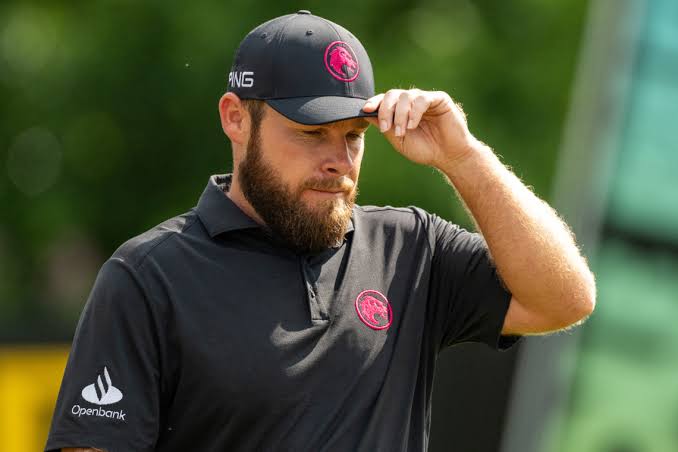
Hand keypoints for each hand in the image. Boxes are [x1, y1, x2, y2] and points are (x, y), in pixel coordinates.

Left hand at [362, 89, 479, 167]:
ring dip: (400, 115)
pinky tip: (413, 125)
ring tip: (402, 132)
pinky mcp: (439, 99)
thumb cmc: (425, 149)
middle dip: (385, 110)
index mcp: (401, 110)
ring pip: (406, 96)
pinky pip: (422, 99)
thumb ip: (385, 127)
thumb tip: (366, 114)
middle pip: (392, 94)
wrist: (449, 156)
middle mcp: (412, 101)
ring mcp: (425, 99)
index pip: (384, 100)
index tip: (365, 110)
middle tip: (385, 128)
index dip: (374, 102)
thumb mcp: (399, 140)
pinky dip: (414, 112)